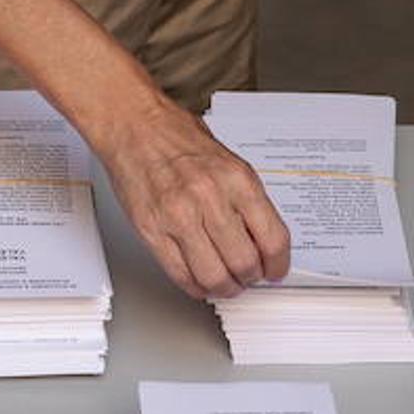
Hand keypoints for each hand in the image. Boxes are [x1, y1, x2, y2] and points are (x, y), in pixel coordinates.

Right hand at [98, 100, 290, 298]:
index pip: (272, 238)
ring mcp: (178, 216)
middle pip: (244, 262)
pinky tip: (201, 280)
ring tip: (226, 283)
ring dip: (225, 287)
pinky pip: (180, 274)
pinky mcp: (152, 230)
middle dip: (251, 278)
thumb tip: (264, 239)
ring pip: (214, 276)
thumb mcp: (230, 161)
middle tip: (249, 277)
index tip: (275, 270)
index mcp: (237, 180)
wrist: (134, 126)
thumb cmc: (178, 139)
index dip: (278, 264)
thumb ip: (248, 201)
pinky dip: (196, 286)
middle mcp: (210, 198)